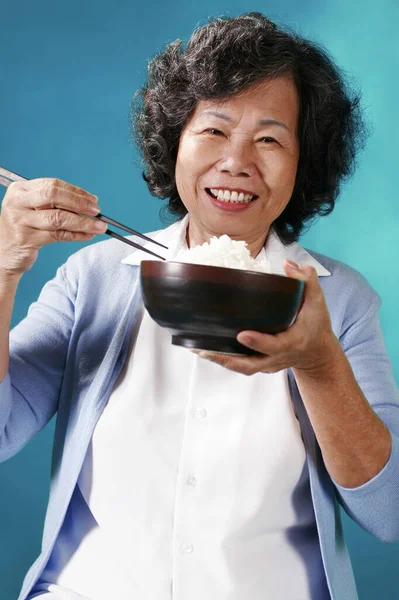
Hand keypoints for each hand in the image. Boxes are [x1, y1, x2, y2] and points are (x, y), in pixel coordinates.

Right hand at [0, 178, 106, 275]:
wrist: (4, 253)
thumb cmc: (25, 228)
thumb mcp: (34, 209)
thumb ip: (56, 203)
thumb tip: (89, 202)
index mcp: (20, 190)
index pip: (53, 185)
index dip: (76, 192)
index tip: (93, 200)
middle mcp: (18, 202)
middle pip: (54, 196)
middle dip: (79, 203)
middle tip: (97, 211)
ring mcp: (20, 221)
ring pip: (58, 218)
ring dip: (83, 222)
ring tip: (99, 226)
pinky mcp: (26, 239)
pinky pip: (58, 235)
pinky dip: (76, 235)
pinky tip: (87, 235)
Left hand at [191, 259, 339, 375]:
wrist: (317, 352)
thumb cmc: (315, 324)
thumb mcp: (317, 301)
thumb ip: (306, 280)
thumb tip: (288, 264)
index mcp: (292, 342)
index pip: (274, 345)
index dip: (258, 342)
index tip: (242, 335)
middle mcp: (277, 357)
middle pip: (250, 364)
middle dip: (228, 358)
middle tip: (206, 349)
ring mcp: (267, 363)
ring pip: (242, 367)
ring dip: (220, 360)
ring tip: (198, 349)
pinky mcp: (260, 364)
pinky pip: (240, 365)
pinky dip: (223, 360)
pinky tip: (205, 350)